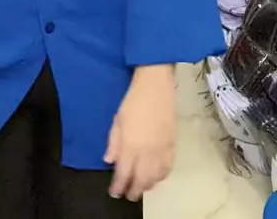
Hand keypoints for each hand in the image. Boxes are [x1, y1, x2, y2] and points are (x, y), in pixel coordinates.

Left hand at [104, 65, 175, 201]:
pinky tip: (156, 177)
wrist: (156, 87)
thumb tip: (109, 160)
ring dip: (147, 186)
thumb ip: (113, 142)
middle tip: (127, 195)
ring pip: (156, 178)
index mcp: (130, 145)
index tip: (114, 192)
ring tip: (141, 187)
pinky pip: (168, 168)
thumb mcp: (117, 120)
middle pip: (141, 181)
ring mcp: (161, 150)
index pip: (123, 174)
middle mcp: (147, 152)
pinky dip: (161, 176)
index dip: (118, 186)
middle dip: (133, 191)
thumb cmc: (133, 101)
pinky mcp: (173, 145)